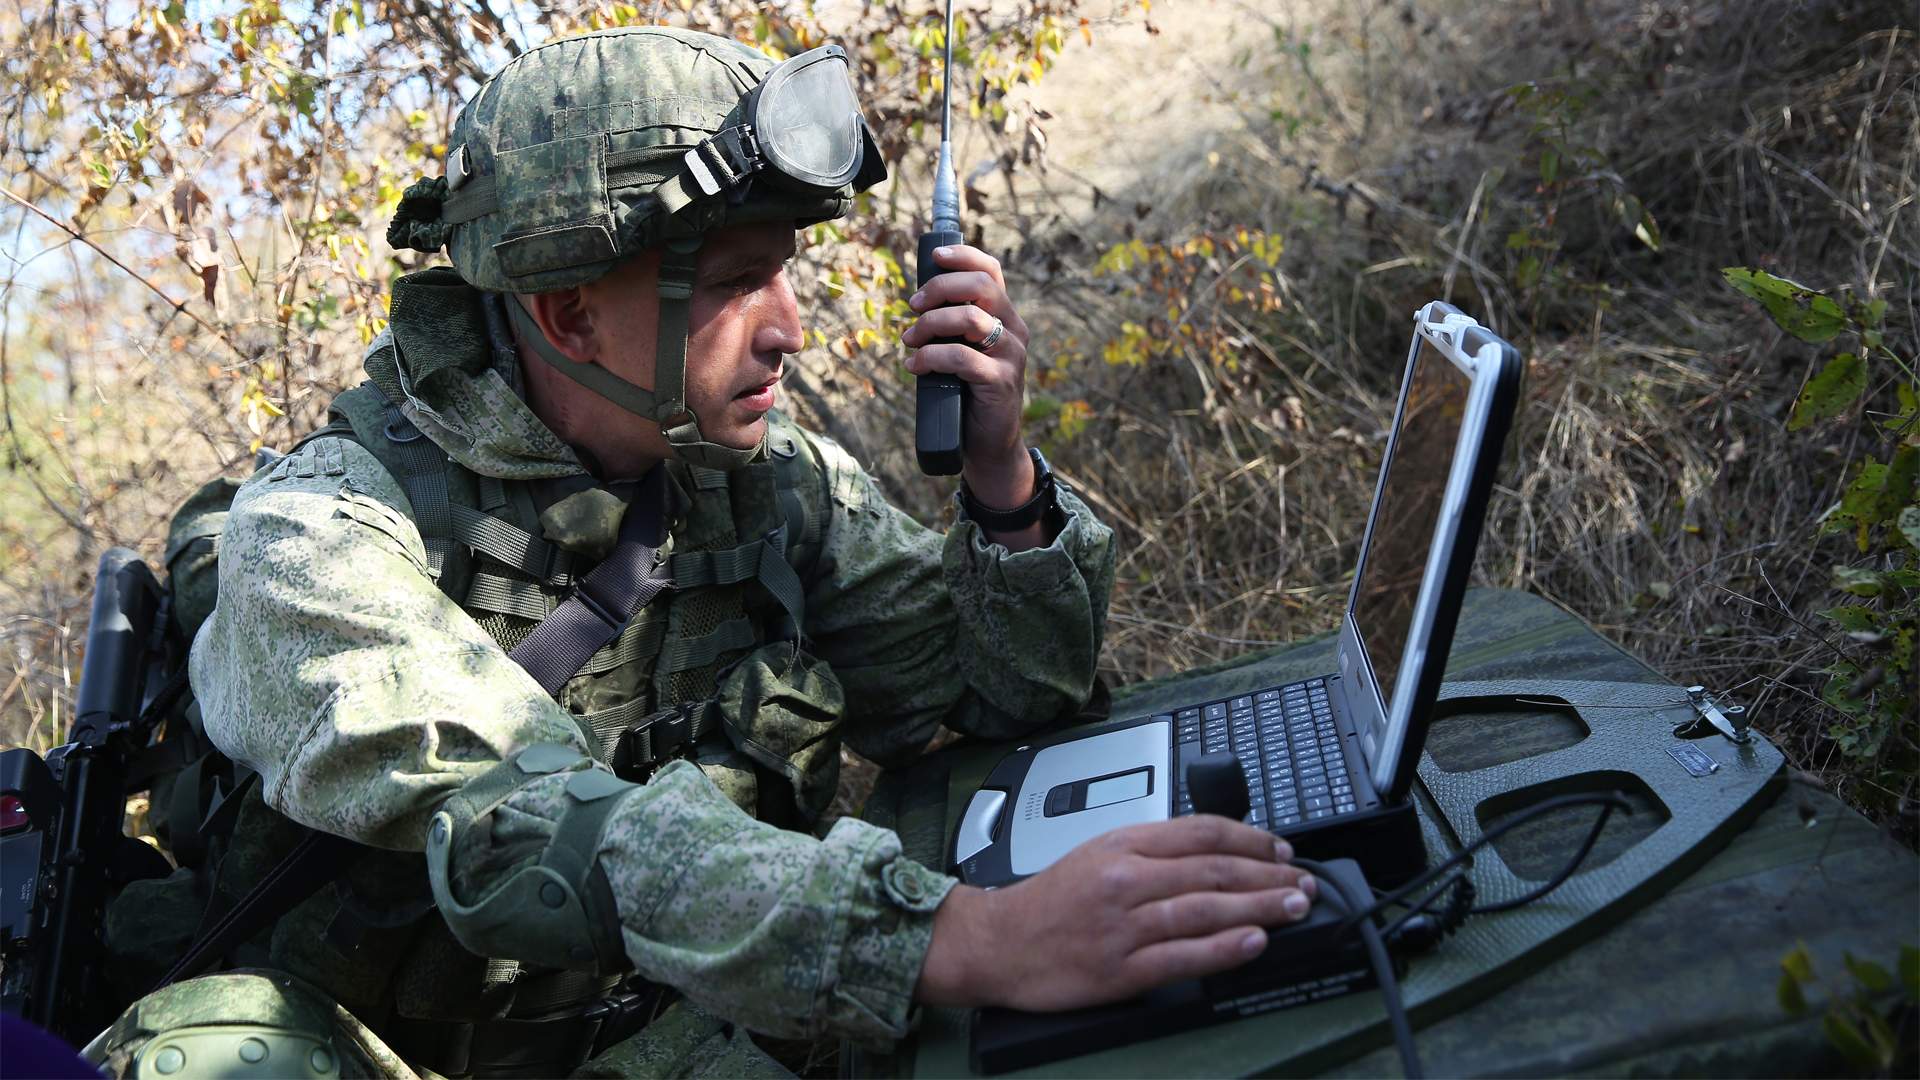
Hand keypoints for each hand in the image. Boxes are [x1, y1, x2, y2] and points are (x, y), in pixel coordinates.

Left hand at [901, 245, 1035, 510]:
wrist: (988, 445)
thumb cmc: (967, 395)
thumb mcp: (962, 353)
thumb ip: (951, 328)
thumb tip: (916, 303)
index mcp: (1005, 318)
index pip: (991, 272)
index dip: (964, 256)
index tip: (934, 256)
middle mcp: (1014, 331)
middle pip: (982, 286)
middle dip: (940, 289)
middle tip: (912, 306)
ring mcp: (1011, 356)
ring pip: (970, 318)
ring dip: (930, 324)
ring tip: (909, 340)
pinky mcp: (1000, 382)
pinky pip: (961, 357)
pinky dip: (930, 357)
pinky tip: (913, 365)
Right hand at [916, 816, 1317, 1011]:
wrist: (999, 943)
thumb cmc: (1049, 901)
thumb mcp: (1098, 853)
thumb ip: (1152, 850)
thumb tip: (1216, 851)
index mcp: (1122, 845)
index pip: (1202, 832)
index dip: (1252, 839)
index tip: (1281, 850)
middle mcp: (1125, 881)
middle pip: (1213, 870)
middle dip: (1268, 875)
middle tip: (1303, 881)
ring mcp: (1124, 927)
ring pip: (1206, 910)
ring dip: (1260, 908)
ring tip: (1294, 907)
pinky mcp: (1121, 970)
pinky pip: (1183, 956)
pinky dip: (1224, 948)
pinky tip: (1254, 942)